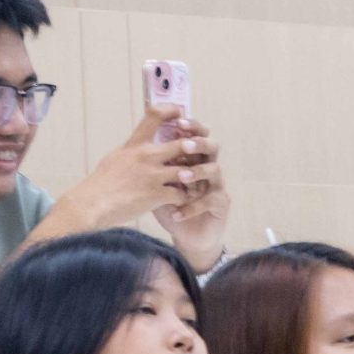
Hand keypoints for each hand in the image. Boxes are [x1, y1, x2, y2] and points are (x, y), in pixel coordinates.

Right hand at [56, 105, 217, 236]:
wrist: (90, 206)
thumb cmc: (98, 186)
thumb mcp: (114, 159)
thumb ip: (131, 152)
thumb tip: (139, 147)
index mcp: (135, 145)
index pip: (155, 115)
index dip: (172, 111)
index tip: (180, 114)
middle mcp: (146, 156)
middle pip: (183, 144)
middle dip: (194, 150)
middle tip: (198, 157)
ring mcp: (153, 175)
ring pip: (188, 171)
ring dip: (193, 178)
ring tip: (192, 184)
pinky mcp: (156, 195)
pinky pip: (181, 194)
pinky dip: (183, 199)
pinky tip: (180, 202)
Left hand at [154, 117, 229, 269]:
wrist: (184, 233)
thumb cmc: (167, 204)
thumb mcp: (153, 182)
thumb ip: (150, 164)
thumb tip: (133, 145)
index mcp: (191, 157)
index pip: (194, 134)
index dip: (189, 125)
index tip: (176, 120)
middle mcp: (207, 167)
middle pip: (211, 145)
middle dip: (198, 142)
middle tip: (185, 144)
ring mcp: (216, 184)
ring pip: (214, 169)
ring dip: (198, 172)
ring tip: (182, 177)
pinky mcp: (221, 203)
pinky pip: (210, 200)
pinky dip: (192, 207)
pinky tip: (177, 213)